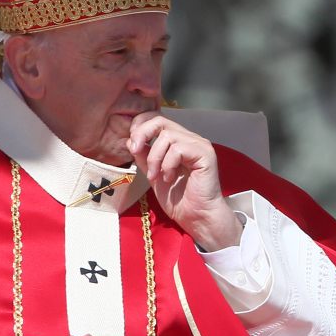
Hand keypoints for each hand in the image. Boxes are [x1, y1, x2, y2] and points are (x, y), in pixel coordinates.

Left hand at [128, 113, 242, 250]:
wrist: (196, 217)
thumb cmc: (177, 199)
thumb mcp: (152, 174)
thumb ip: (143, 156)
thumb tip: (129, 139)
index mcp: (177, 140)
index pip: (156, 118)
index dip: (140, 126)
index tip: (131, 145)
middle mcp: (189, 138)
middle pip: (160, 120)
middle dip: (142, 135)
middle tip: (135, 152)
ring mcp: (198, 144)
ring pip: (167, 136)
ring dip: (154, 158)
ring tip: (155, 176)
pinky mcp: (205, 154)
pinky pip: (178, 149)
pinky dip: (168, 164)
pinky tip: (169, 178)